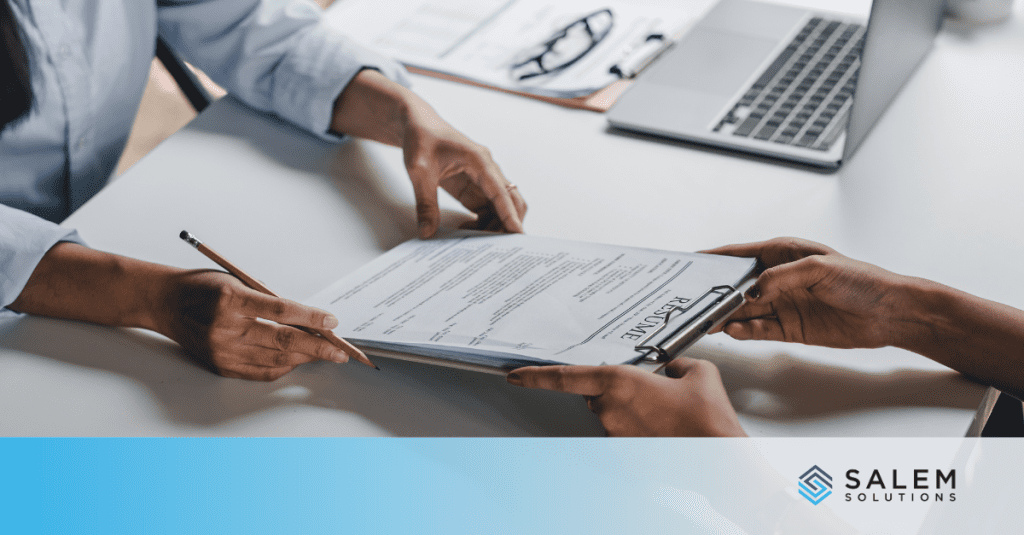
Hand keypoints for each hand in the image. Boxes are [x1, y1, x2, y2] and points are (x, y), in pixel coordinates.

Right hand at [153, 270, 350, 380]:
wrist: (165, 303)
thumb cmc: (203, 287)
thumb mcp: (238, 281)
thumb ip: (270, 299)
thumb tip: (308, 319)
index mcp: (231, 300)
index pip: (282, 311)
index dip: (311, 318)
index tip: (332, 322)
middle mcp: (225, 328)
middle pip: (283, 340)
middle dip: (318, 346)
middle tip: (340, 350)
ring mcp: (222, 351)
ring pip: (276, 358)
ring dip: (305, 357)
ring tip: (324, 354)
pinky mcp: (221, 366)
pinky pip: (261, 371)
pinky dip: (284, 366)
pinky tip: (298, 360)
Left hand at [402, 101, 527, 237]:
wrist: (418, 125)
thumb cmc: (422, 138)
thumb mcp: (419, 171)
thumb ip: (425, 202)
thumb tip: (427, 231)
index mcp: (480, 161)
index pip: (501, 192)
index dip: (509, 215)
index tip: (517, 234)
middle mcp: (487, 170)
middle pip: (511, 200)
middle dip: (508, 223)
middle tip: (495, 245)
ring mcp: (483, 179)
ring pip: (501, 207)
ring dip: (493, 224)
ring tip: (472, 238)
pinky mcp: (474, 186)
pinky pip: (488, 208)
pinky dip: (483, 221)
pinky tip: (467, 229)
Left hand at [507, 359, 744, 436]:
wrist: (720, 459)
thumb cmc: (708, 418)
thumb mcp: (698, 372)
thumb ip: (676, 363)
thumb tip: (671, 368)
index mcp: (620, 383)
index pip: (567, 377)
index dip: (536, 376)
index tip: (515, 375)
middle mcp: (611, 410)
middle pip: (598, 395)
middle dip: (621, 392)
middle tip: (657, 395)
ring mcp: (617, 435)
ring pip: (614, 415)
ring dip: (635, 412)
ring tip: (670, 416)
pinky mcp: (627, 454)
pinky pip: (627, 435)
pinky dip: (644, 431)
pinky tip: (669, 432)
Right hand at [702, 237, 912, 348]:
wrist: (889, 313)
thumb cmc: (863, 281)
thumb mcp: (819, 268)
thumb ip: (781, 277)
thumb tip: (753, 290)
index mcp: (782, 254)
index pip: (739, 255)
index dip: (714, 259)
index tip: (690, 263)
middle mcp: (778, 279)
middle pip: (736, 286)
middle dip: (715, 293)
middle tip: (694, 301)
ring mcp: (781, 304)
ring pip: (743, 311)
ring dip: (726, 316)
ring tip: (708, 320)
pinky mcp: (788, 328)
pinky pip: (758, 330)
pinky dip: (744, 331)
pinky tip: (735, 331)